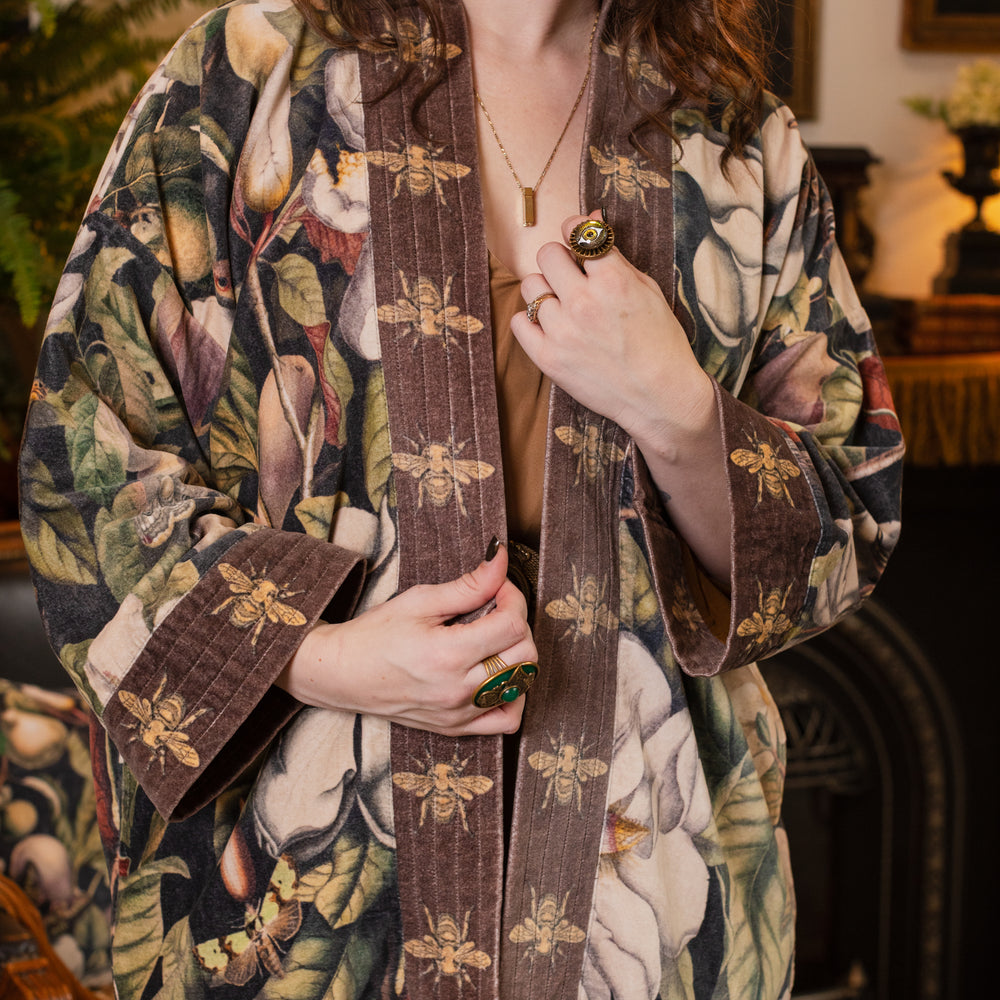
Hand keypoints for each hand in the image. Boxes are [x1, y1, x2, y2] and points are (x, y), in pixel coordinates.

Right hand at [277, 544, 535, 736]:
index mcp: (448, 654)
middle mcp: (458, 689)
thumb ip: (468, 585)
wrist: (342, 674)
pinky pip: (506, 719)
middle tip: (495, 610)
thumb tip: (501, 562)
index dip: (513, 598)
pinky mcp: (456, 728)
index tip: (498, 589)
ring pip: (522, 685)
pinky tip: (499, 676)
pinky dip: (513, 696)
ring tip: (495, 640)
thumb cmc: (375, 634)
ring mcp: (459, 713)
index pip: (512, 624)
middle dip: (518, 623)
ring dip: (518, 656)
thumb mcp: (420, 600)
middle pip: (525, 654)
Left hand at [510, 209, 716, 442]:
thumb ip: (614, 255)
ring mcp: (562, 331)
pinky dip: (531, 322)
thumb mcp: (648, 291)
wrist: (660, 398)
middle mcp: (584, 302)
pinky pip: (519, 322)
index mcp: (613, 280)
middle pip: (546, 255)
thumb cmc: (660, 343)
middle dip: (559, 261)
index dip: (575, 231)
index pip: (577, 232)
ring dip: (546, 292)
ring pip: (531, 287)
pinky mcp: (548, 358)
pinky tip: (551, 328)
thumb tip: (590, 218)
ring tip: (565, 308)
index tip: (577, 241)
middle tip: (571, 278)